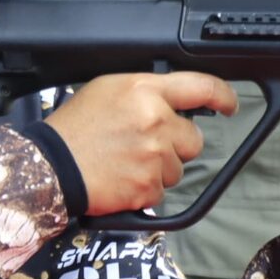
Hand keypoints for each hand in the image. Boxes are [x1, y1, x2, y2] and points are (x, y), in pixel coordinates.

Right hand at [45, 71, 234, 215]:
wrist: (49, 167)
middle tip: (143, 145)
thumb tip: (176, 102)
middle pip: (194, 139)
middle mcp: (155, 121)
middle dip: (176, 145)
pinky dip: (145, 190)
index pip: (201, 87)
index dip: (223, 96)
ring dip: (159, 169)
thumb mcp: (108, 90)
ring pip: (178, 168)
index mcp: (145, 91)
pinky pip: (161, 191)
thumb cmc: (74, 128)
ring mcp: (154, 156)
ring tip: (125, 162)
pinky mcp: (148, 187)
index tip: (230, 104)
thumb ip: (147, 92)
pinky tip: (121, 178)